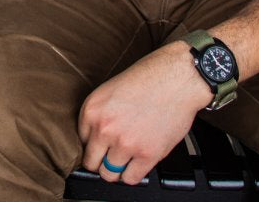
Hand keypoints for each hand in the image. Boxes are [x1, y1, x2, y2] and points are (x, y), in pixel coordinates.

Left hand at [77, 42, 211, 184]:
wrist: (177, 79)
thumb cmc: (148, 79)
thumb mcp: (110, 90)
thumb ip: (100, 114)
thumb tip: (95, 137)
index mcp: (92, 110)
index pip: (81, 141)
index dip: (93, 144)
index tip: (100, 145)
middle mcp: (105, 128)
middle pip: (91, 162)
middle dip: (99, 162)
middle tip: (109, 157)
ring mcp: (125, 143)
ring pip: (109, 174)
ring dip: (116, 170)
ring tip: (124, 160)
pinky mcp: (147, 154)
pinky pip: (131, 178)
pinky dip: (132, 175)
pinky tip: (136, 164)